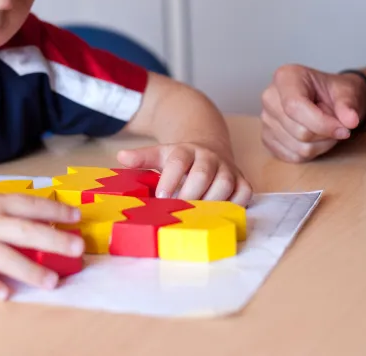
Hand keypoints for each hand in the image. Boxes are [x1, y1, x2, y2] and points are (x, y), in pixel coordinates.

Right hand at [0, 180, 83, 299]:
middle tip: (78, 248)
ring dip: (29, 269)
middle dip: (53, 239)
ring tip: (52, 281)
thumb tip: (30, 211)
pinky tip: (5, 295)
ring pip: (4, 257)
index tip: (77, 215)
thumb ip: (0, 205)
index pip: (30, 204)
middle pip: (24, 231)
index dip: (54, 209)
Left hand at [116, 142, 251, 204]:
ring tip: (196, 217)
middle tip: (178, 211)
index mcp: (186, 150)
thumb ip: (142, 158)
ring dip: (210, 202)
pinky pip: (244, 193)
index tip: (161, 197)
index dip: (170, 179)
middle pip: (202, 174)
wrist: (209, 148)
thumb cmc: (181, 159)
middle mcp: (209, 158)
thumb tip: (121, 157)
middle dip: (189, 194)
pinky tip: (220, 215)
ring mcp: (227, 169)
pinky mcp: (241, 180)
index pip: (178, 161)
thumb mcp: (160, 154)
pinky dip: (235, 204)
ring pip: (224, 184)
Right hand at [260, 64, 365, 161]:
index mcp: (285, 77)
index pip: (294, 106)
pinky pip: (293, 156)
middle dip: (326, 134)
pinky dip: (311, 152)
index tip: (344, 129)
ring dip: (321, 145)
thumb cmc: (334, 92)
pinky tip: (315, 138)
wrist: (328, 99)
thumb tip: (350, 121)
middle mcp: (269, 97)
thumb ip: (348, 105)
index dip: (322, 123)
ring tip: (326, 129)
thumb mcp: (347, 91)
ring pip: (298, 147)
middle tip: (336, 124)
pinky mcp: (267, 138)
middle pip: (299, 131)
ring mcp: (265, 119)